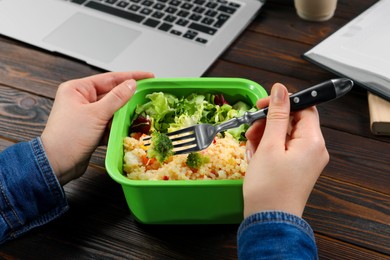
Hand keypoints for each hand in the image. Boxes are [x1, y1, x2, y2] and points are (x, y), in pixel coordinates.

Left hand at [41, 71, 153, 184]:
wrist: (57, 164)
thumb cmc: (69, 136)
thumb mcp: (96, 114)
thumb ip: (117, 98)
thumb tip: (132, 84)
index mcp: (78, 89)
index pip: (110, 78)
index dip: (131, 76)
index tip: (148, 76)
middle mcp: (81, 99)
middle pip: (112, 94)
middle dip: (129, 97)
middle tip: (148, 96)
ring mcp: (87, 115)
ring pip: (113, 110)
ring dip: (125, 114)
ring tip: (143, 113)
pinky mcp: (91, 129)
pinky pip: (110, 123)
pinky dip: (119, 126)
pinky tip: (130, 127)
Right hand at [243, 83, 328, 217]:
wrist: (268, 221)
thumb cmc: (269, 187)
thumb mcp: (269, 145)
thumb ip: (277, 114)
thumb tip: (281, 89)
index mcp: (313, 141)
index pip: (304, 107)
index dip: (283, 102)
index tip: (262, 104)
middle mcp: (314, 149)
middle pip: (292, 121)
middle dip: (269, 122)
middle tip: (251, 129)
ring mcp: (306, 160)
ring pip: (284, 135)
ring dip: (265, 136)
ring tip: (251, 147)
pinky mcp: (296, 168)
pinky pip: (283, 149)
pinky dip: (268, 148)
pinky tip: (255, 156)